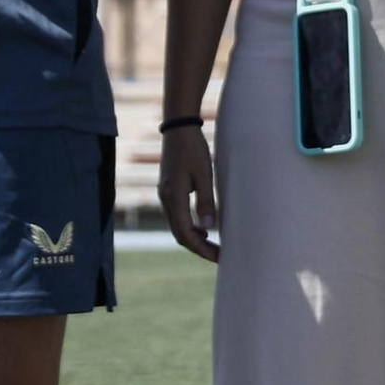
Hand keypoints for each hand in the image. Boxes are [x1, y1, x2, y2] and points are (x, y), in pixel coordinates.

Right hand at [159, 124, 219, 262]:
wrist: (178, 127)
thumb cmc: (193, 148)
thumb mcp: (204, 174)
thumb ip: (206, 201)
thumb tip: (209, 228)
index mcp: (174, 197)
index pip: (185, 234)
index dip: (202, 249)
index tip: (219, 257)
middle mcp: (166, 199)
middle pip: (179, 234)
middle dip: (198, 248)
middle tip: (219, 256)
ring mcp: (165, 195)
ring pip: (177, 226)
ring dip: (193, 238)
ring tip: (213, 245)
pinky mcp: (168, 190)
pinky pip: (176, 216)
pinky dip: (188, 226)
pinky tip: (203, 227)